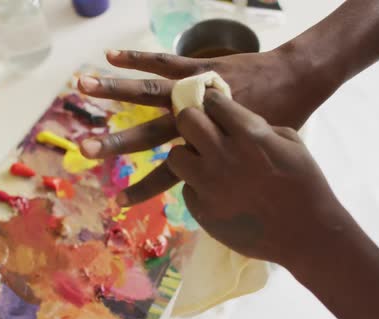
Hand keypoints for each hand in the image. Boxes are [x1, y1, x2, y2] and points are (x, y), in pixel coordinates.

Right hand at [78, 48, 340, 204]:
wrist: (297, 81)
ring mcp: (195, 90)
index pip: (170, 172)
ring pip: (149, 92)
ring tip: (82, 85)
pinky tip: (112, 56)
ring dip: (113, 90)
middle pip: (149, 133)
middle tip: (85, 150)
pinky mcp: (199, 67)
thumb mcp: (254, 155)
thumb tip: (208, 186)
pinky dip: (138, 58)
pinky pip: (165, 61)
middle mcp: (196, 119)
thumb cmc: (280, 122)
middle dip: (116, 143)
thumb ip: (228, 166)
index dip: (144, 188)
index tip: (119, 202)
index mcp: (208, 145)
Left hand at [166, 89, 343, 263]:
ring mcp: (208, 184)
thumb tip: (231, 122)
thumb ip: (258, 126)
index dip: (215, 103)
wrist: (306, 234)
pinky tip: (216, 192)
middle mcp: (223, 155)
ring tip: (205, 164)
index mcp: (249, 134)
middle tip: (204, 133)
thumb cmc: (305, 185)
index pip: (213, 101)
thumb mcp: (291, 143)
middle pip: (186, 120)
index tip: (217, 110)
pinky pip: (186, 187)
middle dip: (194, 121)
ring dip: (188, 155)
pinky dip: (197, 186)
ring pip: (175, 155)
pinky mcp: (200, 209)